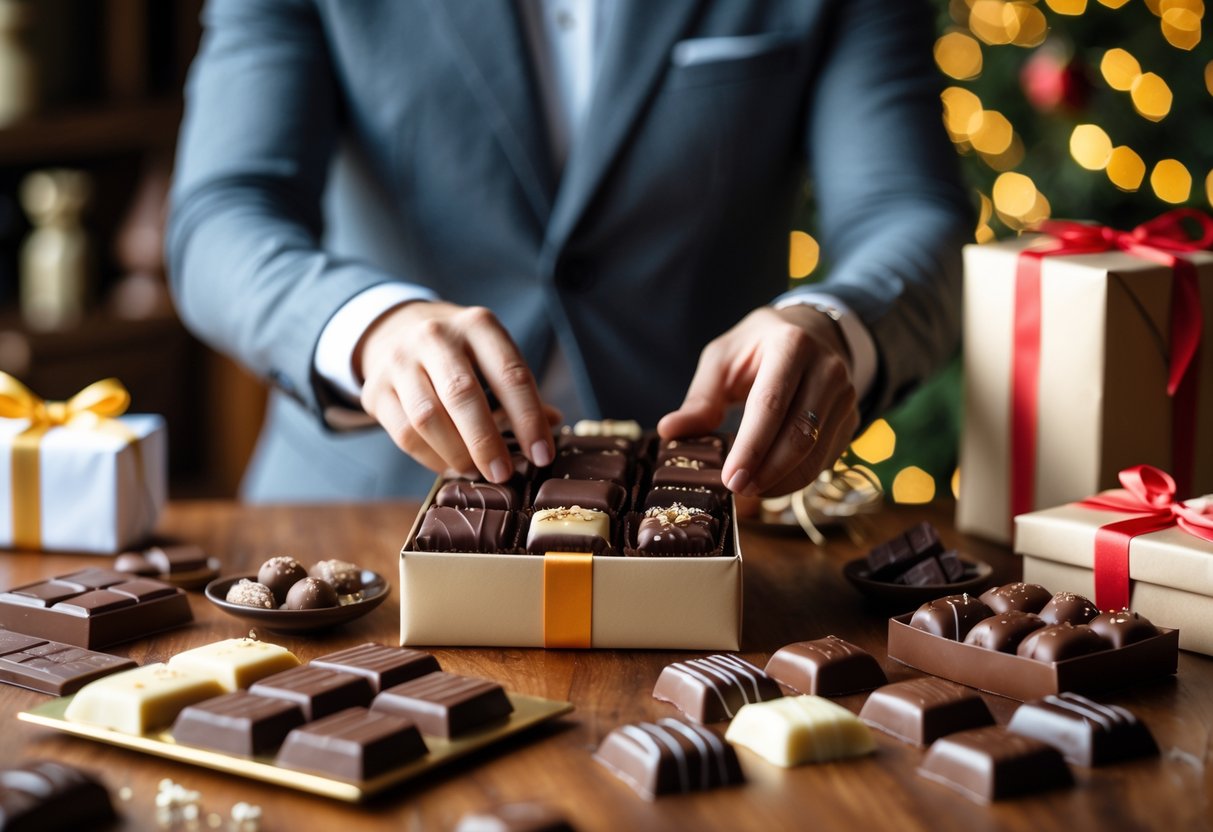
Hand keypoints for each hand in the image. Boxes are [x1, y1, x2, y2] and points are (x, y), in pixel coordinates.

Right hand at [356, 301, 558, 481]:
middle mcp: (435, 336)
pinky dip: (431, 458)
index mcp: (477, 325)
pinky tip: (451, 466)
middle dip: (487, 442)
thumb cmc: (460, 352)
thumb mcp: (492, 355)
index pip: (510, 374)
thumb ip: (520, 390)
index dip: (529, 419)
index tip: (542, 455)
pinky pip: (404, 434)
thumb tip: (554, 422)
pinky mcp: (376, 389)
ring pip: (428, 418)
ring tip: (477, 472)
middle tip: (505, 474)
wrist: (396, 329)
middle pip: (463, 395)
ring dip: (457, 454)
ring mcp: (400, 361)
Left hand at [657, 305, 858, 497]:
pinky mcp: (851, 420)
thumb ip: (700, 397)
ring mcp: (846, 396)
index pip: (771, 404)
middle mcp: (828, 369)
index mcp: (792, 345)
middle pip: (799, 434)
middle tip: (736, 490)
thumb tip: (670, 431)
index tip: (731, 478)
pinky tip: (770, 481)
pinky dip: (796, 478)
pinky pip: (824, 460)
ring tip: (749, 490)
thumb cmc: (757, 347)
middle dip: (767, 471)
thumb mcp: (723, 359)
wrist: (813, 332)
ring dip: (781, 481)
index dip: (751, 446)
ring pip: (815, 454)